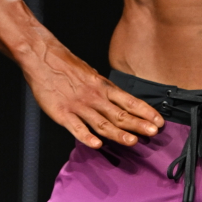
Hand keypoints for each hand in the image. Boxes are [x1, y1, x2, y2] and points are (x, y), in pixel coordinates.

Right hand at [20, 41, 163, 148]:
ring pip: (102, 123)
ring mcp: (79, 106)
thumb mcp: (92, 74)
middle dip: (138, 124)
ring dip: (118, 133)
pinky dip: (86, 136)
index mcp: (103, 87)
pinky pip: (76, 127)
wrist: (42, 57)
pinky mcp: (62, 113)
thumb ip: (104, 90)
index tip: (159, 121)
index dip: (145, 111)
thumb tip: (119, 103)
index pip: (129, 101)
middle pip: (119, 114)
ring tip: (132, 141)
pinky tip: (96, 144)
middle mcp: (94, 97)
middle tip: (153, 132)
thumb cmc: (67, 65)